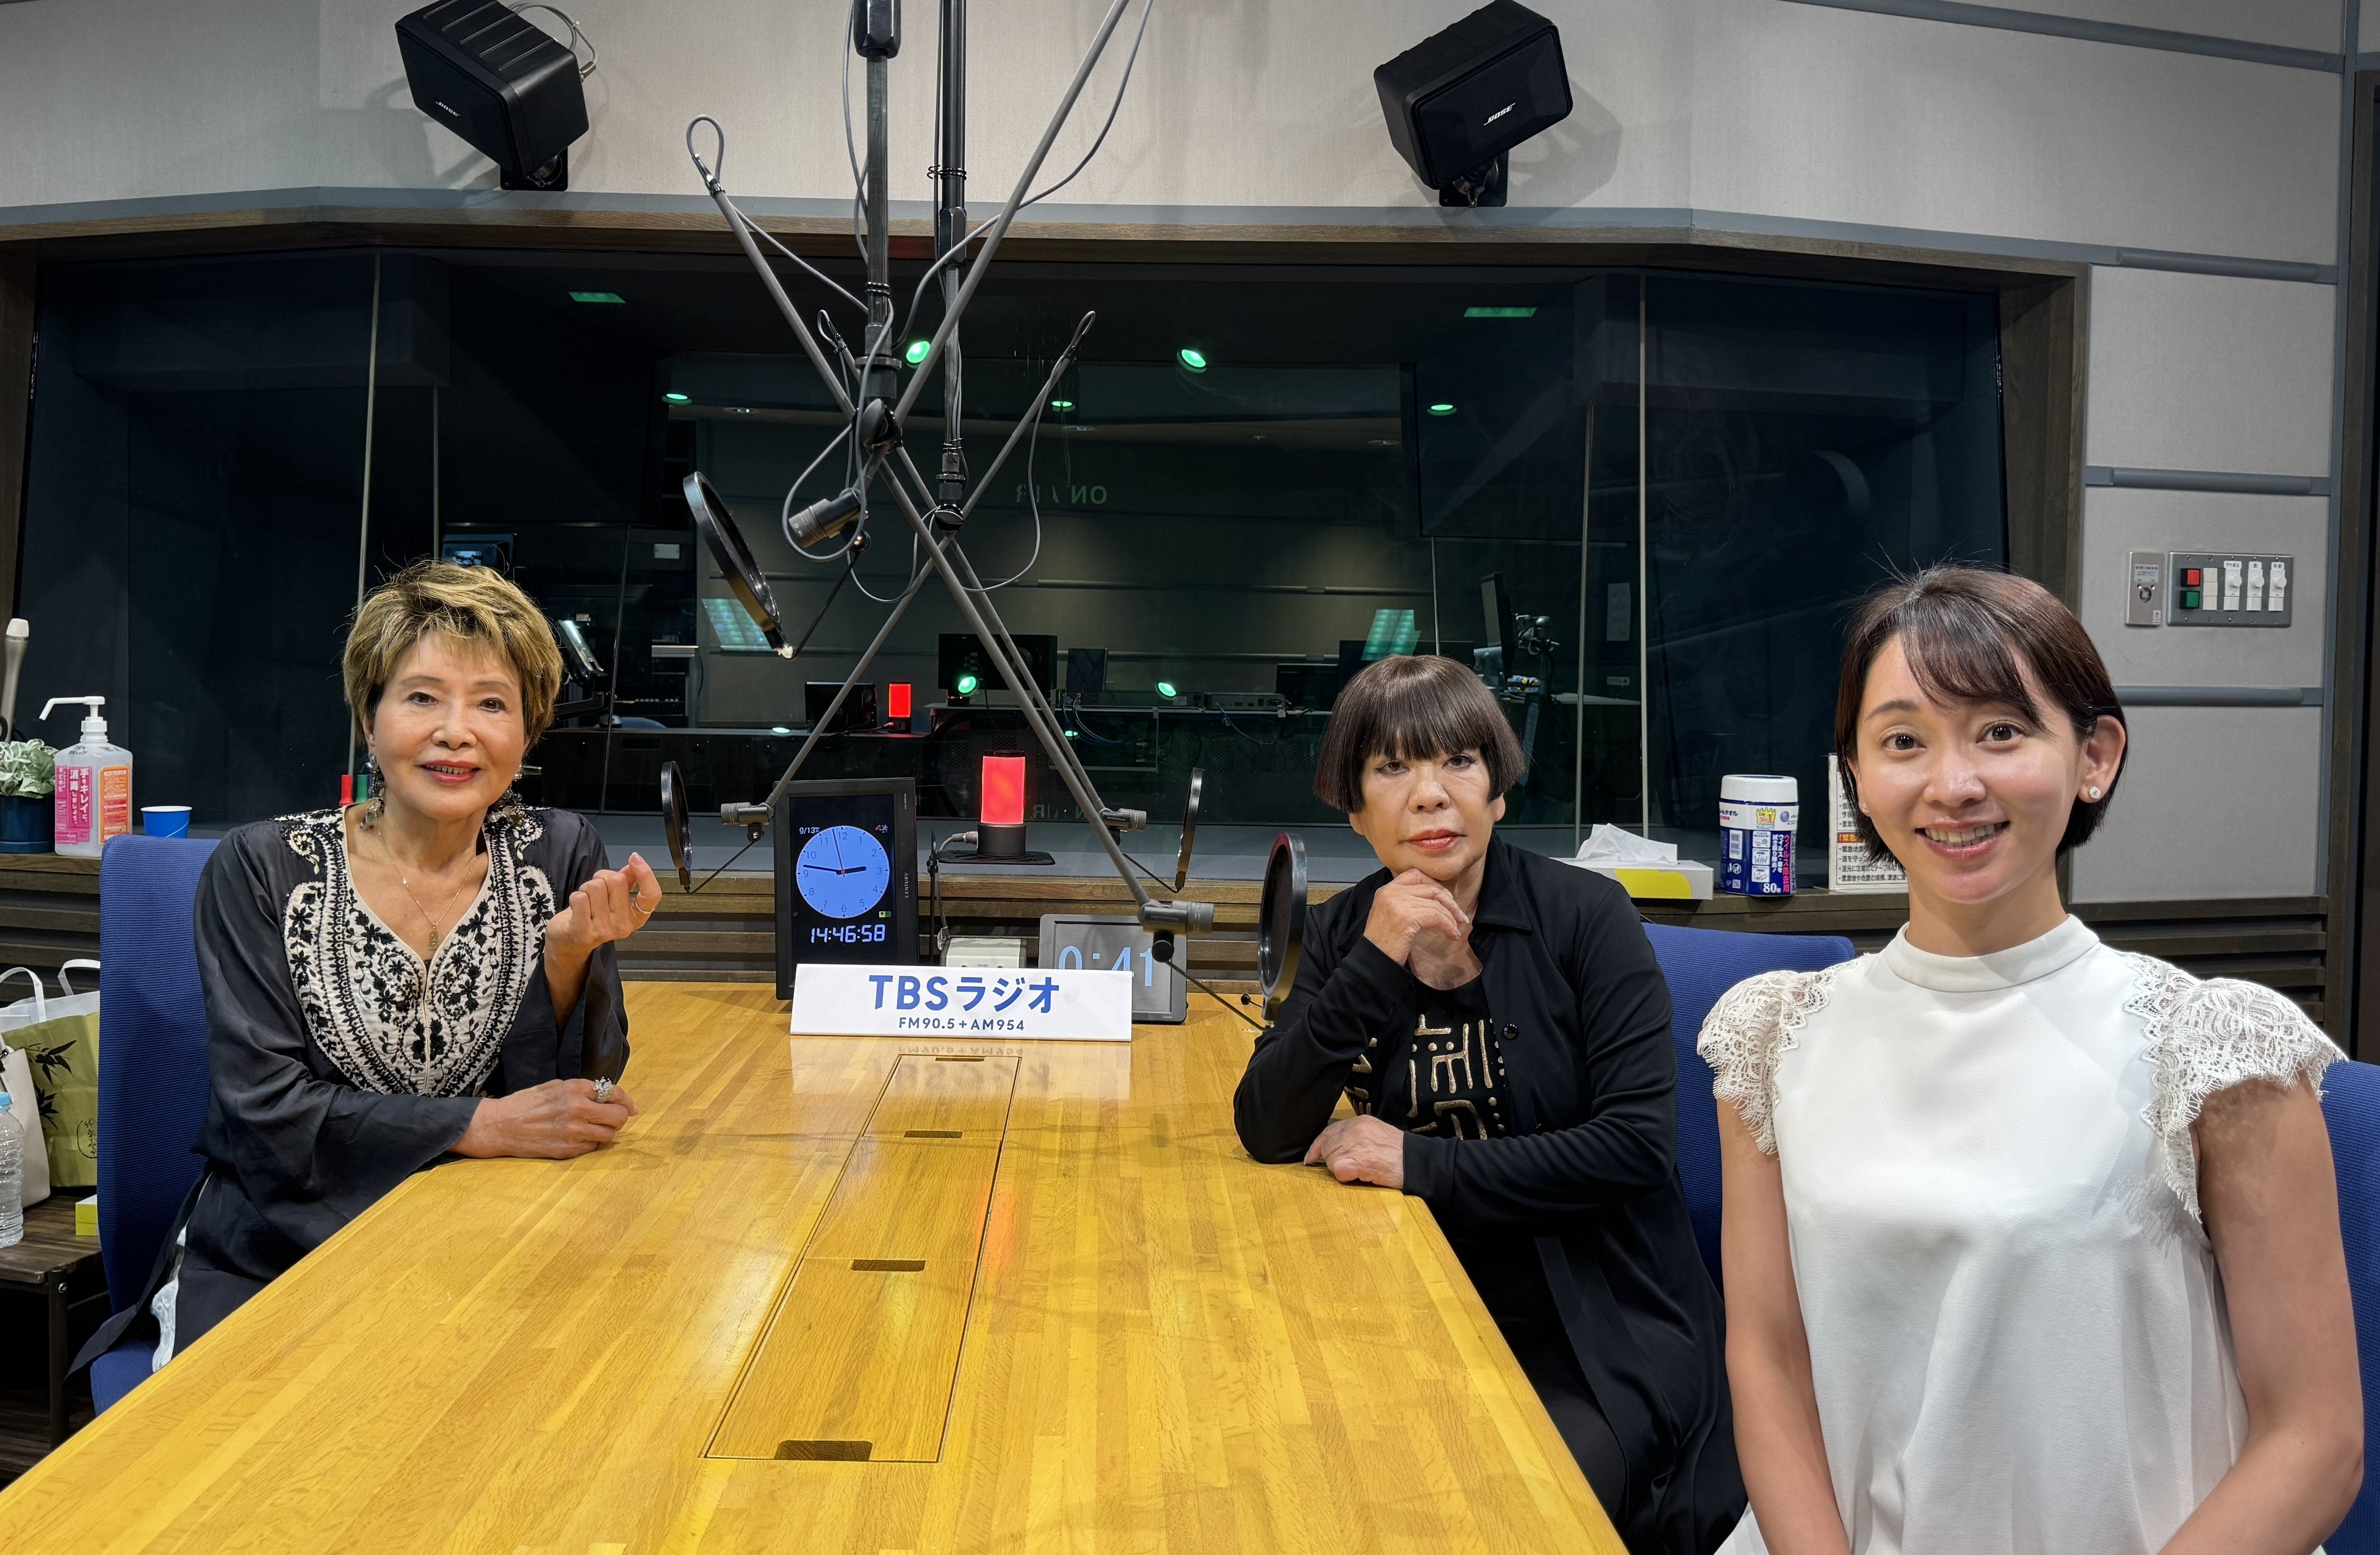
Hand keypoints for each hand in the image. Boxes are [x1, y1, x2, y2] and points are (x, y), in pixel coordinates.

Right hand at [453, 1079, 640, 1159]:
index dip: (626, 1101)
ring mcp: (572, 1132)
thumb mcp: (554, 1086)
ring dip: (606, 1132)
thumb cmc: (526, 1103)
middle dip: (619, 1117)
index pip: (614, 1094)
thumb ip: (582, 1090)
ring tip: (593, 1129)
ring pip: (609, 1135)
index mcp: (574, 1088)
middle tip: (612, 1119)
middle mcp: (577, 1109)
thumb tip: (609, 1095)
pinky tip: (578, 1138)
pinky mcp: (567, 1150)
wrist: (499, 1126)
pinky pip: (592, 1148)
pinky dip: (590, 1144)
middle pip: (618, 1117)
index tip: (632, 1107)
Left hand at [545, 851, 662, 958]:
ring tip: (586, 901)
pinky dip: (575, 897)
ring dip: (586, 888)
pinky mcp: (583, 933)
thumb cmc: (594, 915)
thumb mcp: (615, 898)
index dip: (646, 874)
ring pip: (595, 886)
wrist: (571, 940)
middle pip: (617, 880)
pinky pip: (580, 898)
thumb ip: (628, 880)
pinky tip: (577, 908)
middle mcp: (624, 926)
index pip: (652, 895)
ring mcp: (604, 931)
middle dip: (602, 878)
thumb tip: (635, 862)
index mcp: (636, 916)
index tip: (635, 858)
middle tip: (597, 891)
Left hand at [1303, 1114, 1405, 1188]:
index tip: (1311, 1157)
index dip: (1318, 1145)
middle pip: (1327, 1147)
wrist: (1414, 1161)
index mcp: (1359, 1121)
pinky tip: (1360, 1175)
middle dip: (1333, 1160)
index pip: (1329, 1131)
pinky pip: (1337, 1171)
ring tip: (1361, 1170)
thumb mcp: (1377, 1133)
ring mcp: (1353, 1145)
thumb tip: (1337, 1147)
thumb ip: (1356, 1136)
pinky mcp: (1355, 1161)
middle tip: (1350, 1167)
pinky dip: (1346, 1177)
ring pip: (1331, 1161)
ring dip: (1342, 1169)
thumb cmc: (1399, 1152)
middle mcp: (1354, 1130)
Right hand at [1364, 868, 1474, 984]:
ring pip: (1436, 904)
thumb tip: (1434, 901)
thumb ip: (1405, 902)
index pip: (1415, 875)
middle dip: (1449, 902)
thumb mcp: (1389, 914)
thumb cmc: (1382, 942)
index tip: (1446, 898)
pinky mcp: (1408, 917)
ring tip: (1456, 929)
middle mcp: (1392, 892)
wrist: (1373, 959)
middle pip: (1430, 888)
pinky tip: (1452, 935)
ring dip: (1451, 918)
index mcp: (1386, 890)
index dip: (1434, 884)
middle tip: (1459, 916)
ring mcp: (1399, 903)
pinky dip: (1448, 926)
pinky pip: (1436, 917)